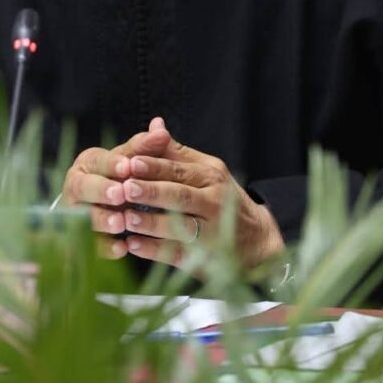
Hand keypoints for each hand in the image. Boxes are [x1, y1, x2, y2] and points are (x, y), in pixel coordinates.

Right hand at [61, 117, 172, 258]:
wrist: (100, 208)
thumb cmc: (119, 178)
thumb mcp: (130, 160)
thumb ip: (145, 146)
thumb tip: (161, 126)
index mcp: (88, 163)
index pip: (97, 160)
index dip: (111, 163)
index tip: (126, 166)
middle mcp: (76, 186)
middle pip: (83, 187)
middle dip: (101, 190)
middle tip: (120, 194)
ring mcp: (73, 214)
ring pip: (83, 217)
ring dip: (102, 220)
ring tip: (121, 223)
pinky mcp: (78, 240)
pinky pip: (88, 245)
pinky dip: (104, 247)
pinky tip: (121, 249)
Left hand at [118, 119, 283, 268]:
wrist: (257, 239)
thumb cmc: (220, 197)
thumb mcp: (206, 170)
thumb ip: (176, 152)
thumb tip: (155, 124)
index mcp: (211, 176)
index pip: (179, 169)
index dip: (154, 166)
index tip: (130, 162)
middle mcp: (214, 202)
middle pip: (180, 196)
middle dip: (152, 192)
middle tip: (125, 188)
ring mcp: (212, 233)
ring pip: (180, 227)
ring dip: (152, 223)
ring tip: (127, 218)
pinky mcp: (205, 258)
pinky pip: (178, 254)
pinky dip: (154, 250)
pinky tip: (133, 245)